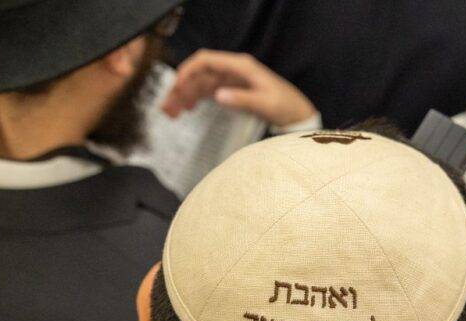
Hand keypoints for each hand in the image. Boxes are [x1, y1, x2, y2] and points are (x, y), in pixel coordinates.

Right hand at [162, 50, 316, 126]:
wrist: (297, 114)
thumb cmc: (285, 106)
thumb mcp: (264, 104)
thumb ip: (241, 100)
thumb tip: (217, 96)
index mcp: (240, 66)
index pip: (206, 61)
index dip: (188, 71)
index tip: (176, 87)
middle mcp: (233, 70)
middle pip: (199, 73)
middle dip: (181, 88)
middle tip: (167, 107)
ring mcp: (231, 80)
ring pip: (200, 84)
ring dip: (184, 96)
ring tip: (171, 112)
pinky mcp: (232, 90)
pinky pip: (208, 92)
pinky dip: (195, 99)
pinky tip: (187, 109)